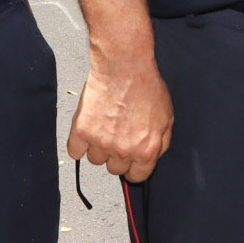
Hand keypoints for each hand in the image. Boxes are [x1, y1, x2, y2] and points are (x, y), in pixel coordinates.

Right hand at [66, 55, 174, 182]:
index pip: (137, 177)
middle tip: (119, 134)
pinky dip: (79, 144)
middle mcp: (123, 151)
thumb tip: (153, 157)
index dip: (135, 167)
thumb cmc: (147, 86)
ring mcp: (101, 142)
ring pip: (95, 160)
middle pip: (115, 169)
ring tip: (105, 125)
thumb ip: (162, 143)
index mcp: (146, 151)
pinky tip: (87, 131)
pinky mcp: (82, 131)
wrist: (124, 65)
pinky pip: (75, 152)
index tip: (131, 160)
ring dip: (99, 147)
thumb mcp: (168, 117)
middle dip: (118, 155)